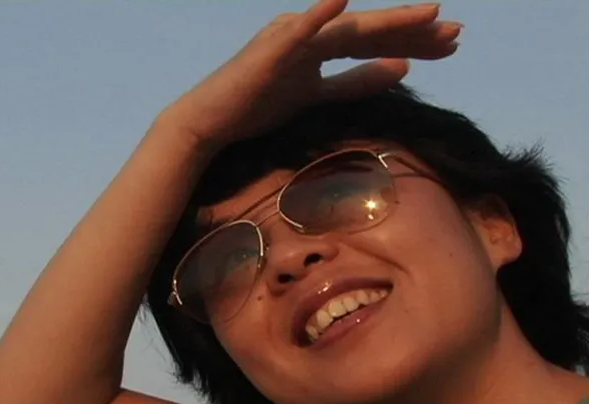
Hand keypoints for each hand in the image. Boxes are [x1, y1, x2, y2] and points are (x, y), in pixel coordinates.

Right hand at [158, 0, 461, 149]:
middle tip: (458, 34)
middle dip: (413, 32)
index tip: (451, 45)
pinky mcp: (270, 51)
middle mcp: (310, 32)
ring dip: (388, 22)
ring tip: (430, 15)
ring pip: (347, 29)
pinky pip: (300, 32)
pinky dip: (321, 15)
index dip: (413, 41)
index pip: (374, 41)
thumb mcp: (318, 96)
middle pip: (369, 31)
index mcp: (320, 44)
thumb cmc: (258, 107)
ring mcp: (290, 37)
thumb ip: (357, 82)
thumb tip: (403, 70)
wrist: (212, 122)